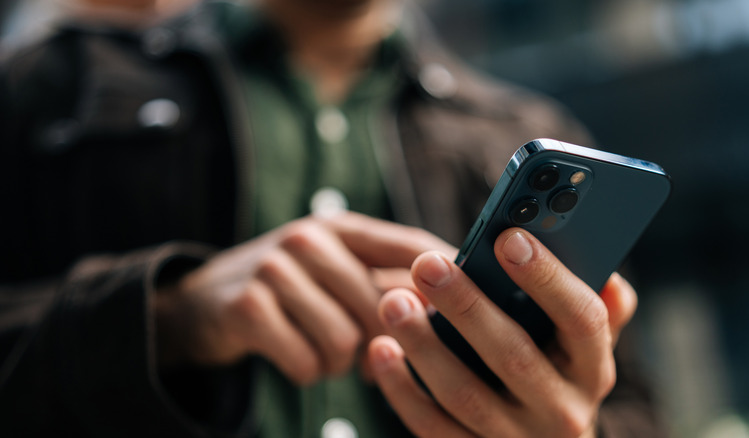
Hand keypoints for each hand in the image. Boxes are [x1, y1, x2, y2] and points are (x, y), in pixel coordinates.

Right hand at [153, 212, 452, 384]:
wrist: (201, 303)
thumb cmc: (288, 291)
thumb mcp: (335, 272)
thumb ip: (386, 283)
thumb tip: (454, 308)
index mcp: (343, 227)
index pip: (412, 246)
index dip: (448, 277)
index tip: (474, 306)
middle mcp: (310, 237)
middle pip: (382, 305)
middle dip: (380, 342)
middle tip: (367, 353)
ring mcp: (275, 267)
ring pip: (346, 339)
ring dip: (339, 362)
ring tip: (324, 351)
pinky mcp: (248, 306)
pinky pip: (307, 360)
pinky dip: (307, 371)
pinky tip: (294, 354)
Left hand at [368, 228, 636, 436]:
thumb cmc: (557, 374)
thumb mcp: (583, 346)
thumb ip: (598, 309)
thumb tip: (609, 276)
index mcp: (592, 369)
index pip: (582, 320)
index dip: (547, 277)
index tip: (508, 238)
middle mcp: (562, 410)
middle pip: (513, 356)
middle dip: (467, 307)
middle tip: (428, 265)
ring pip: (465, 393)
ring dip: (423, 345)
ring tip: (393, 301)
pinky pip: (432, 426)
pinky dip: (402, 388)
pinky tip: (381, 349)